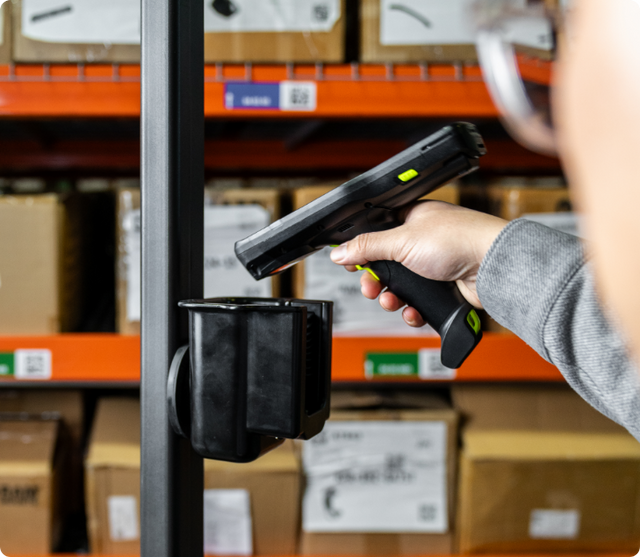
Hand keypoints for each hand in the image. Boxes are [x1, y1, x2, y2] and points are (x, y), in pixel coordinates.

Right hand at [329, 201, 506, 326]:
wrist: (494, 267)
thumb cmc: (459, 239)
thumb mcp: (402, 240)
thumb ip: (367, 247)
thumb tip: (340, 252)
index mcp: (413, 218)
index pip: (377, 233)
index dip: (363, 250)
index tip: (352, 264)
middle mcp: (423, 240)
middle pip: (387, 264)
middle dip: (376, 280)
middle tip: (371, 288)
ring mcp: (435, 265)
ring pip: (402, 286)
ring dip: (393, 297)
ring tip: (392, 301)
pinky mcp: (444, 287)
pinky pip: (420, 302)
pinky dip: (413, 309)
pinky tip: (413, 311)